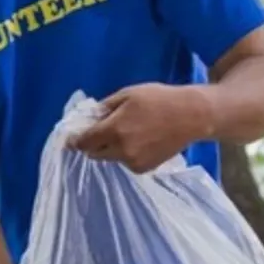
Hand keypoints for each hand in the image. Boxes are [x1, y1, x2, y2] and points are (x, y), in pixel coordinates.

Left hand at [69, 84, 211, 172]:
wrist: (192, 116)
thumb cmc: (158, 100)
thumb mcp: (127, 95)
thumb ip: (103, 108)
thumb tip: (87, 118)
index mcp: (114, 130)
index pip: (84, 142)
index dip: (75, 140)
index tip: (71, 138)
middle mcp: (121, 150)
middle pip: (93, 153)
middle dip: (91, 144)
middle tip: (97, 132)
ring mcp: (133, 162)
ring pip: (109, 158)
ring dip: (108, 149)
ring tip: (123, 133)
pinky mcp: (144, 169)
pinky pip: (124, 162)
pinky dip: (124, 154)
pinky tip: (137, 141)